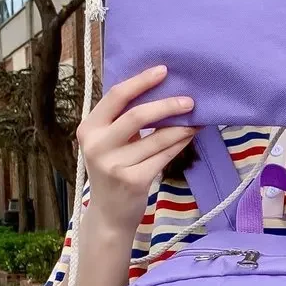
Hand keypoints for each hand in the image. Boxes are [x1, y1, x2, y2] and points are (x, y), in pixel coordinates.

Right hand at [75, 66, 196, 237]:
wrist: (109, 214)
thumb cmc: (113, 170)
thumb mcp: (108, 142)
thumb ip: (122, 120)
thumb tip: (159, 89)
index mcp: (88, 128)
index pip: (115, 96)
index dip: (141, 81)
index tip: (164, 70)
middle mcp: (97, 146)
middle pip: (137, 115)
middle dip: (167, 105)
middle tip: (190, 100)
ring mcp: (114, 165)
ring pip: (156, 138)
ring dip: (181, 126)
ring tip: (197, 118)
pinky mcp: (134, 181)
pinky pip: (164, 156)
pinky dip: (179, 143)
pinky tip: (190, 135)